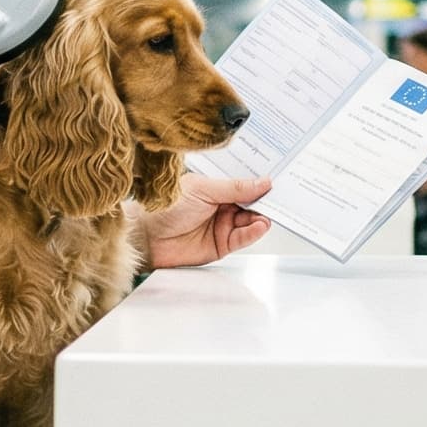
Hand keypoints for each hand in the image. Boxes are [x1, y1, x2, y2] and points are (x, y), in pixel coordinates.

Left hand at [138, 173, 272, 267]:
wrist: (145, 236)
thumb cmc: (165, 206)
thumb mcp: (204, 189)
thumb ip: (235, 188)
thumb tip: (262, 182)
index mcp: (216, 188)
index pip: (245, 185)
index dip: (260, 184)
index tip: (278, 181)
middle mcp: (221, 206)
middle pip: (251, 204)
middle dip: (266, 201)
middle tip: (282, 197)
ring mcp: (222, 226)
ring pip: (250, 221)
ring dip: (262, 217)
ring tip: (270, 212)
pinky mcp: (221, 245)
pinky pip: (243, 238)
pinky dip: (253, 232)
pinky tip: (260, 225)